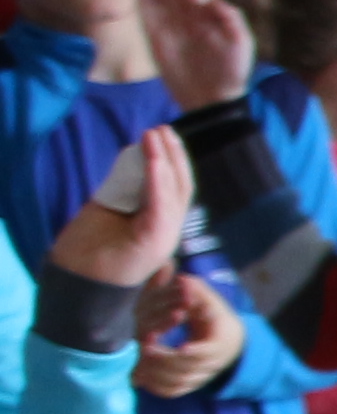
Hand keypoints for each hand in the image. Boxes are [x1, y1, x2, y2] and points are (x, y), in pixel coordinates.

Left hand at [47, 128, 187, 287]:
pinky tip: (154, 159)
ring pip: (176, 192)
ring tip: (156, 135)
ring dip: (167, 160)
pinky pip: (162, 206)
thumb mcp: (109, 210)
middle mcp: (168, 230)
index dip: (171, 161)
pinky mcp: (153, 241)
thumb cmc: (89, 251)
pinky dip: (158, 180)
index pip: (174, 188)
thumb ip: (125, 190)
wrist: (78, 284)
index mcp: (160, 225)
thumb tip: (134, 161)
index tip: (161, 136)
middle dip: (174, 155)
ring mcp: (164, 237)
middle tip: (162, 129)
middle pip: (181, 186)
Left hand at [134, 270, 243, 395]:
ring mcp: (200, 377)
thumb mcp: (211, 302)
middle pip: (188, 369)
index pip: (207, 352)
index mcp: (220, 344)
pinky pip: (172, 391)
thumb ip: (197, 291)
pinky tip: (140, 377)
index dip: (193, 352)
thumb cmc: (216, 317)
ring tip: (138, 360)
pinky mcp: (190, 384)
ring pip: (178, 383)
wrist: (230, 342)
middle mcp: (212, 365)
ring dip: (157, 374)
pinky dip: (155, 386)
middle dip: (166, 360)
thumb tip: (182, 278)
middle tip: (145, 348)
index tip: (180, 347)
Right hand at [136, 0, 250, 110]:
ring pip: (159, 1)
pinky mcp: (157, 42)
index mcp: (209, 17)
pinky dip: (144, 6)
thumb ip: (231, 19)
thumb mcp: (240, 43)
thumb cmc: (232, 70)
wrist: (213, 99)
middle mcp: (188, 19)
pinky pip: (148, 19)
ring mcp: (172, 29)